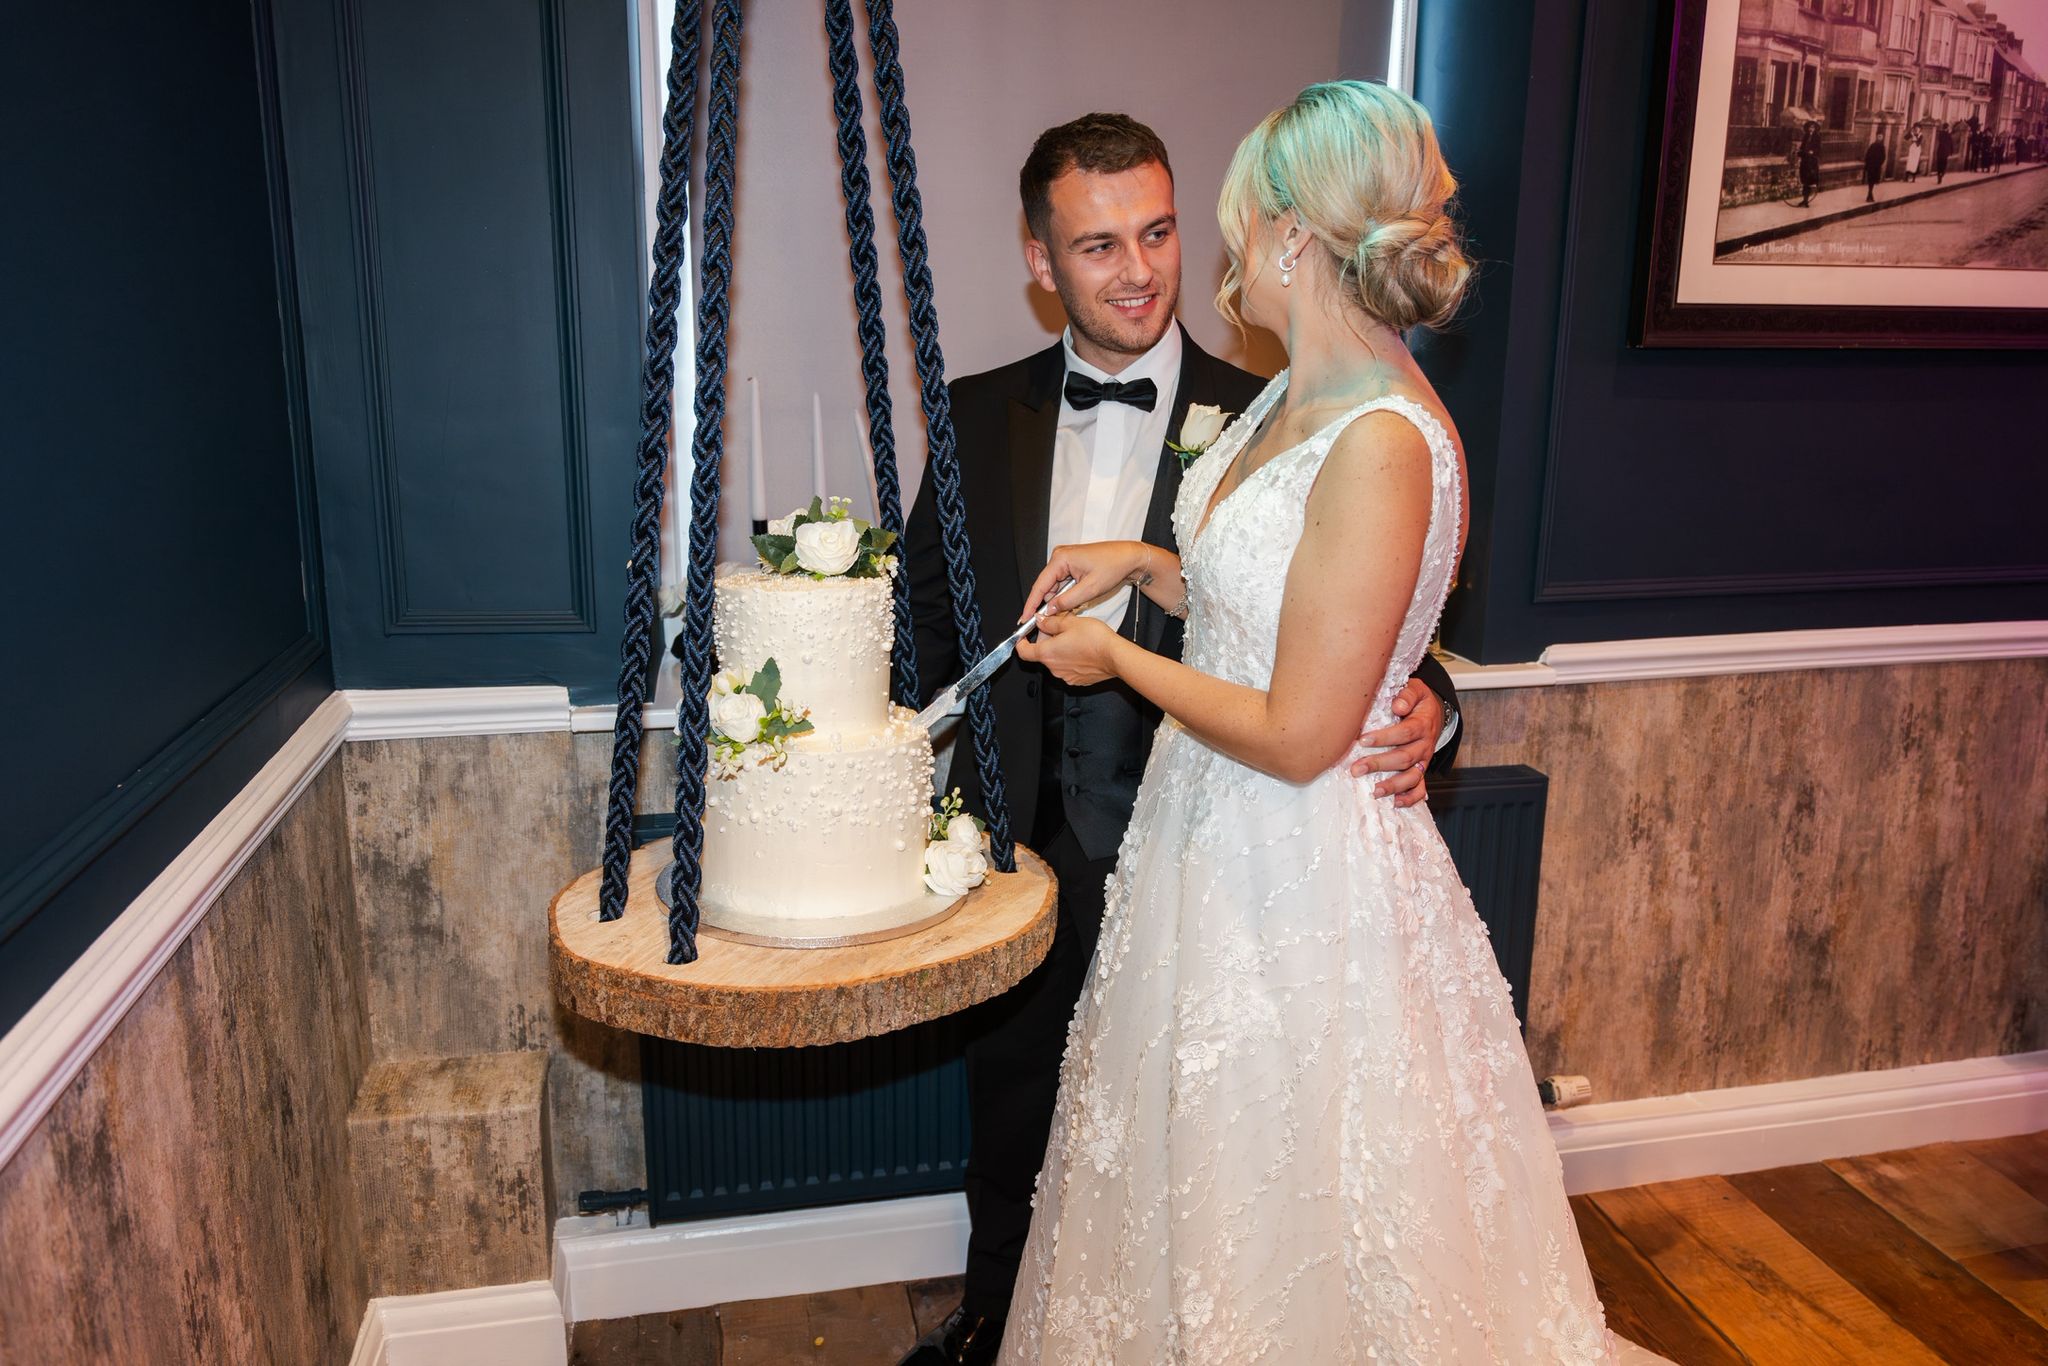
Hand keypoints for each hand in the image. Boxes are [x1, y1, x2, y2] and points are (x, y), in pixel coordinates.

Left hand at [1015, 611, 1121, 686]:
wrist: (1115, 656)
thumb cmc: (1095, 640)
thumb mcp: (1070, 622)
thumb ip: (1050, 622)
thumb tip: (1040, 620)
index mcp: (1047, 653)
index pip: (1023, 652)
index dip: (1020, 643)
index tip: (1023, 637)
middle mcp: (1054, 668)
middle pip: (1042, 654)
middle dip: (1047, 640)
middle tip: (1059, 628)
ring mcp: (1066, 676)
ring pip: (1056, 660)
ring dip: (1060, 649)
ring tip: (1075, 638)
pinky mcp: (1078, 680)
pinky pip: (1068, 668)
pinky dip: (1071, 659)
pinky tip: (1082, 650)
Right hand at [1021, 541, 1150, 622]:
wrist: (1129, 557)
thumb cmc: (1113, 567)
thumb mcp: (1089, 589)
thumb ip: (1067, 601)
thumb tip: (1049, 610)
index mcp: (1061, 558)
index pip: (1040, 585)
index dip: (1031, 604)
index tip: (1024, 618)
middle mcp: (1059, 556)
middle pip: (1046, 586)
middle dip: (1046, 604)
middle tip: (1044, 622)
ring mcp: (1065, 559)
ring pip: (1054, 586)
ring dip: (1058, 600)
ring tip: (1064, 612)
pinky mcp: (1071, 564)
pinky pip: (1062, 583)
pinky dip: (1065, 595)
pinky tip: (1070, 604)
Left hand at [1349, 677, 1443, 807]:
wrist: (1433, 713)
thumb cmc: (1417, 701)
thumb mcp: (1416, 690)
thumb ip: (1407, 694)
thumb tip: (1397, 705)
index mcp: (1422, 724)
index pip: (1405, 732)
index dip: (1384, 738)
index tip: (1363, 740)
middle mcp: (1424, 745)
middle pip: (1404, 758)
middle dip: (1380, 764)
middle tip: (1356, 769)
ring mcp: (1423, 760)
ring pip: (1412, 776)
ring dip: (1393, 785)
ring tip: (1374, 791)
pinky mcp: (1421, 770)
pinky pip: (1420, 788)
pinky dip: (1410, 798)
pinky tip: (1395, 803)